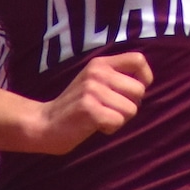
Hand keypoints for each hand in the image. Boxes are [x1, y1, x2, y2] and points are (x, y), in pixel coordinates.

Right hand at [20, 52, 152, 153]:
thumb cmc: (76, 105)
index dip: (144, 78)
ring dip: (119, 118)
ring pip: (131, 109)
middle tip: (110, 109)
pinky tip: (95, 126)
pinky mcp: (89, 109)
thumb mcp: (94, 82)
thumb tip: (145, 84)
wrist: (44, 123)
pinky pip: (118, 122)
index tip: (132, 93)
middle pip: (139, 90)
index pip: (138, 60)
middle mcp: (97, 73)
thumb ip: (116, 77)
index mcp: (100, 64)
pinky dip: (110, 128)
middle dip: (130, 105)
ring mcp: (92, 90)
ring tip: (100, 117)